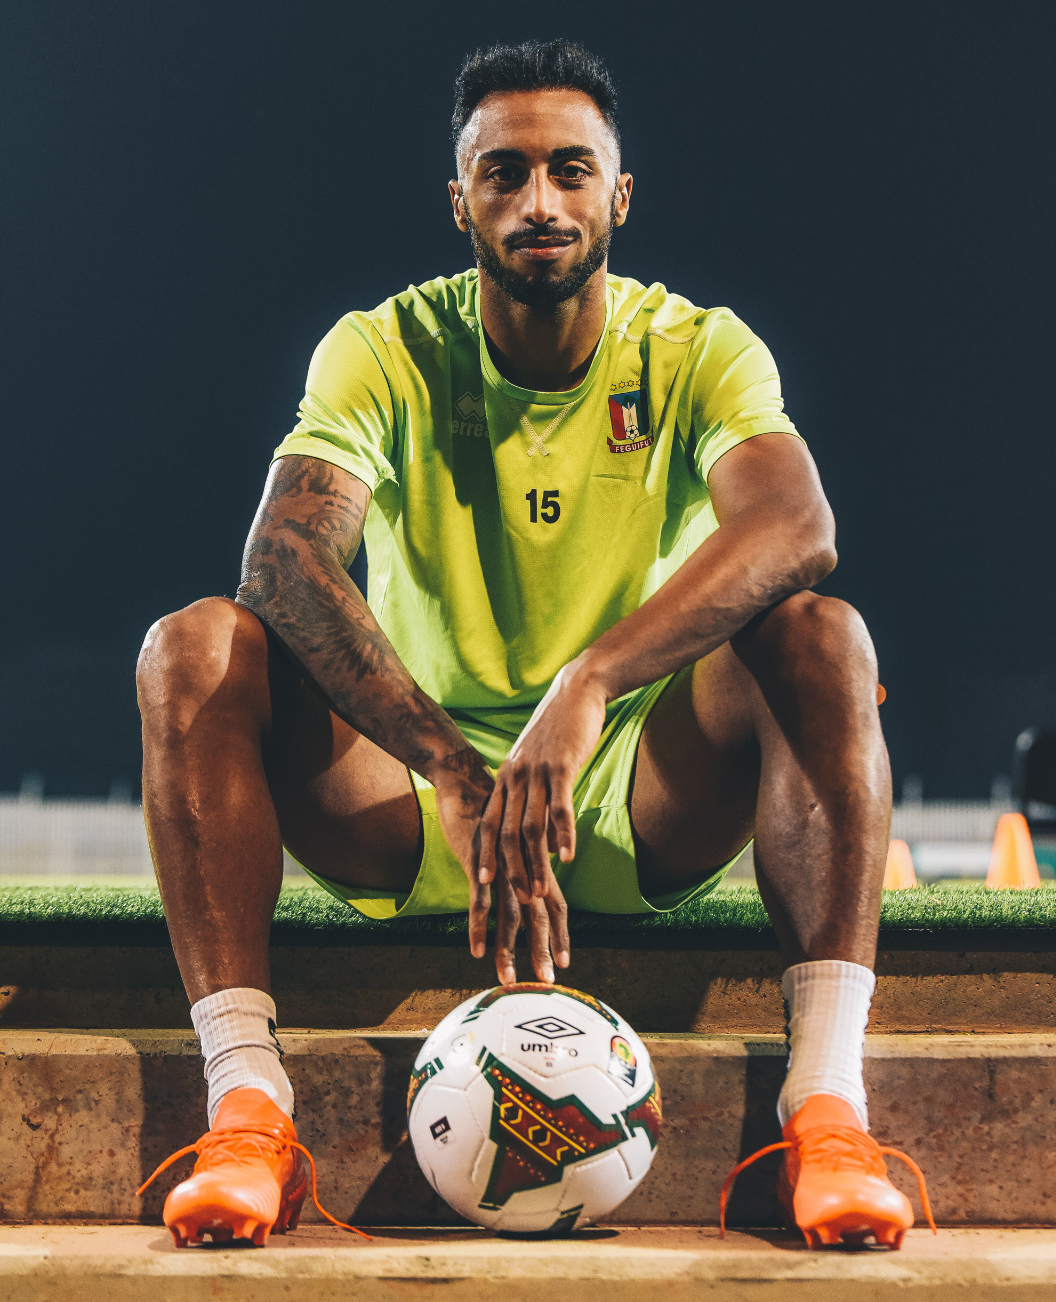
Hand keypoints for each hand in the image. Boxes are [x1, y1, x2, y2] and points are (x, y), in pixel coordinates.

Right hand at [433, 760, 570, 986]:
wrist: (468, 786)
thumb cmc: (494, 820)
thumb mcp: (516, 847)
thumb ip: (529, 869)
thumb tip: (540, 890)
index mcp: (535, 867)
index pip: (557, 906)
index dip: (562, 935)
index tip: (566, 964)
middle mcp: (523, 870)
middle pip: (538, 916)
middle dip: (542, 950)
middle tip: (546, 981)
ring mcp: (501, 868)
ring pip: (509, 915)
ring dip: (509, 949)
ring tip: (507, 978)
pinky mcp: (477, 864)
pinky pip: (479, 900)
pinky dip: (479, 927)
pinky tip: (476, 951)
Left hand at [476, 660, 607, 971]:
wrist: (576, 690)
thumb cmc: (557, 729)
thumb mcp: (534, 760)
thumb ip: (528, 787)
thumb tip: (529, 817)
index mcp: (506, 778)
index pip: (490, 825)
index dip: (486, 856)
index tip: (483, 886)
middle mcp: (514, 777)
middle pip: (507, 834)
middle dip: (511, 871)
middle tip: (517, 904)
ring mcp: (536, 771)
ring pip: (531, 827)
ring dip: (536, 864)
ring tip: (541, 893)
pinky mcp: (560, 765)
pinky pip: (558, 806)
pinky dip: (562, 835)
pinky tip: (568, 857)